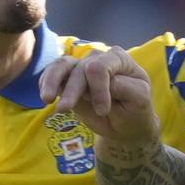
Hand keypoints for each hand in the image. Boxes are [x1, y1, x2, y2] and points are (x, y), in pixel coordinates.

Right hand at [38, 46, 160, 147]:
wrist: (126, 125)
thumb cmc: (135, 110)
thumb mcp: (139, 100)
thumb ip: (124, 87)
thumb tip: (101, 81)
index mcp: (118, 59)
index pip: (101, 67)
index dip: (98, 89)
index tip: (102, 110)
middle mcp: (98, 59)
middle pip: (80, 69)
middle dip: (72, 90)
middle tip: (64, 111)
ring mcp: (82, 68)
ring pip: (62, 66)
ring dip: (53, 82)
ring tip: (46, 99)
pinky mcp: (68, 80)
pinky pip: (53, 74)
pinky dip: (46, 82)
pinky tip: (45, 96)